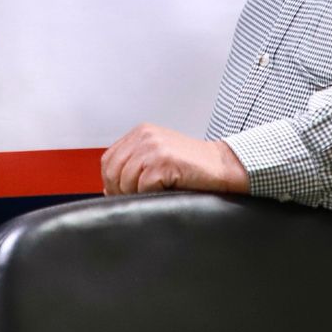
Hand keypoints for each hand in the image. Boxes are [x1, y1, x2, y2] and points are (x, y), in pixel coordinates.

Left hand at [101, 123, 249, 195]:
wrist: (223, 166)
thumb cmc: (193, 167)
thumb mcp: (158, 157)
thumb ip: (134, 165)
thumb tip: (108, 189)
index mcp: (141, 133)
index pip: (108, 160)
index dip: (111, 182)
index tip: (122, 194)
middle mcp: (145, 136)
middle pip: (113, 171)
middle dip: (120, 191)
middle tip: (137, 199)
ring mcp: (154, 147)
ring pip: (125, 180)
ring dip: (136, 194)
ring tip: (154, 194)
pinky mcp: (164, 161)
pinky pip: (143, 186)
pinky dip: (151, 195)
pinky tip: (165, 191)